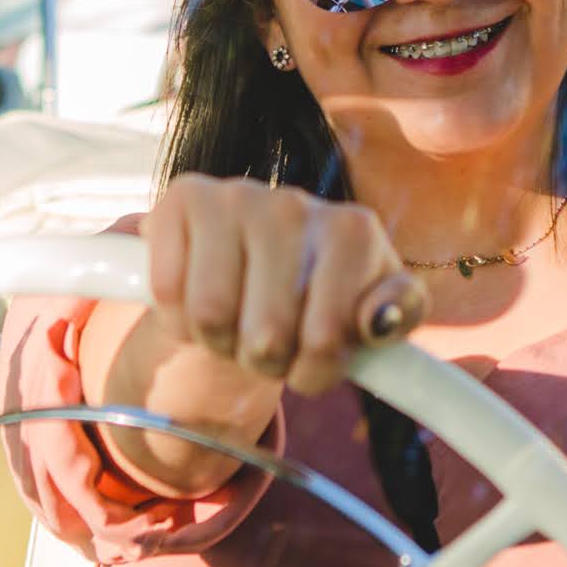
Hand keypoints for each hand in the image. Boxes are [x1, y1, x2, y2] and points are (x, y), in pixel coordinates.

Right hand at [142, 175, 426, 395]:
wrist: (250, 265)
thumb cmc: (317, 299)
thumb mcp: (372, 312)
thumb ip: (397, 316)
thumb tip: (378, 319)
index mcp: (353, 232)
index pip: (325, 338)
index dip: (312, 370)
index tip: (312, 358)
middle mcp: (296, 204)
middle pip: (265, 335)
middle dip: (263, 361)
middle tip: (268, 346)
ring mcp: (237, 195)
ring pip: (210, 315)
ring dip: (217, 343)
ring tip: (234, 326)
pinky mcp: (183, 198)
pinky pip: (168, 290)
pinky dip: (178, 318)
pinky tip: (197, 302)